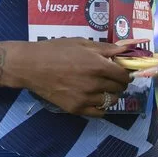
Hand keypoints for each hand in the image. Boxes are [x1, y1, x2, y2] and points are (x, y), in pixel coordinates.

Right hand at [15, 39, 131, 117]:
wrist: (31, 66)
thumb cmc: (56, 50)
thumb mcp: (81, 43)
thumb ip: (105, 48)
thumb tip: (126, 49)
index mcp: (97, 65)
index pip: (123, 75)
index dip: (125, 73)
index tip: (121, 71)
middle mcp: (94, 83)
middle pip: (119, 88)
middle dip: (118, 83)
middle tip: (111, 78)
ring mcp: (85, 98)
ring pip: (111, 101)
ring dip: (111, 94)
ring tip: (102, 88)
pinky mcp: (76, 109)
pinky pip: (99, 113)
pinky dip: (101, 107)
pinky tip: (95, 99)